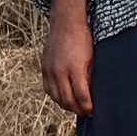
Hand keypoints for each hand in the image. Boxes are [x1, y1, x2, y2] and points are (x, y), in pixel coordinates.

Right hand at [42, 0, 94, 114]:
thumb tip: (90, 93)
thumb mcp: (92, 59)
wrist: (66, 23)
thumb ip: (90, 77)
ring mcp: (49, 70)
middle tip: (85, 113)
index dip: (87, 106)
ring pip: (55, 97)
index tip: (92, 111)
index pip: (81, 96)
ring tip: (74, 107)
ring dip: (65, 105)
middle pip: (67, 100)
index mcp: (75, 69)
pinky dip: (55, 96)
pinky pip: (47, 88)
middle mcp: (59, 72)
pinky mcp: (44, 68)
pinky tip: (62, 97)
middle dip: (77, 109)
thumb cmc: (83, 39)